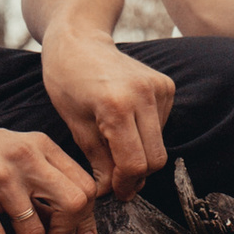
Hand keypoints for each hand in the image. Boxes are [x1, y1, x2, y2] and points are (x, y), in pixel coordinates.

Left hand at [42, 25, 177, 201]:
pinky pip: (162, 127)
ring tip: (116, 150)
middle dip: (136, 176)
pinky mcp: (166, 86)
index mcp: (116, 106)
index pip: (134, 163)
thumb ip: (97, 160)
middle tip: (118, 182)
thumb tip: (111, 191)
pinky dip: (146, 136)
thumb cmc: (67, 80)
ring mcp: (159, 88)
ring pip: (160, 145)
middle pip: (154, 159)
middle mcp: (144, 95)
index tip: (115, 193)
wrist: (79, 40)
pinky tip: (125, 126)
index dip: (124, 185)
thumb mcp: (75, 124)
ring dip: (141, 156)